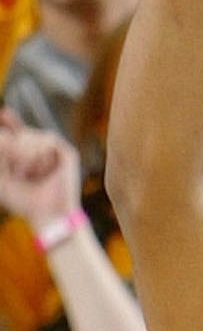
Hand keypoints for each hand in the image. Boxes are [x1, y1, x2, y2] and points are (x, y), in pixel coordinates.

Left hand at [0, 111, 80, 231]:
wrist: (47, 216)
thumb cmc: (24, 202)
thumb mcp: (2, 175)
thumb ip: (1, 151)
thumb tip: (4, 131)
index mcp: (28, 158)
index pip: (18, 132)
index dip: (11, 121)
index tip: (5, 114)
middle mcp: (43, 153)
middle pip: (21, 133)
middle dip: (12, 147)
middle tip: (18, 171)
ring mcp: (56, 153)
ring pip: (33, 134)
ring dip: (25, 153)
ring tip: (28, 173)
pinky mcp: (68, 154)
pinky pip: (48, 137)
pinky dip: (39, 151)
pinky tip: (40, 168)